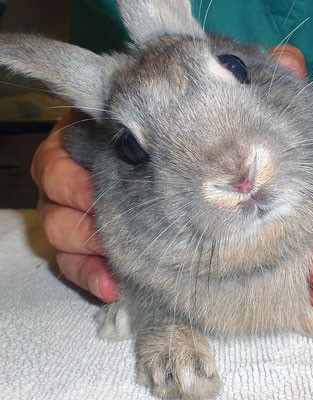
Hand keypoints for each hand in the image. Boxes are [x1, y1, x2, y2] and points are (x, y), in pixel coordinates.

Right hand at [31, 112, 118, 301]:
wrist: (136, 151)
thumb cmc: (126, 137)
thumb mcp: (118, 125)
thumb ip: (118, 129)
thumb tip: (142, 139)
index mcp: (59, 157)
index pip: (55, 173)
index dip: (76, 188)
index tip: (99, 197)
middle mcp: (56, 193)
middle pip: (55, 217)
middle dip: (87, 230)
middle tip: (115, 236)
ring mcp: (65, 222)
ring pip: (63, 248)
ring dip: (89, 261)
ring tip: (115, 273)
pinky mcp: (79, 249)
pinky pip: (75, 268)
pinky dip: (93, 278)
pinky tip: (113, 288)